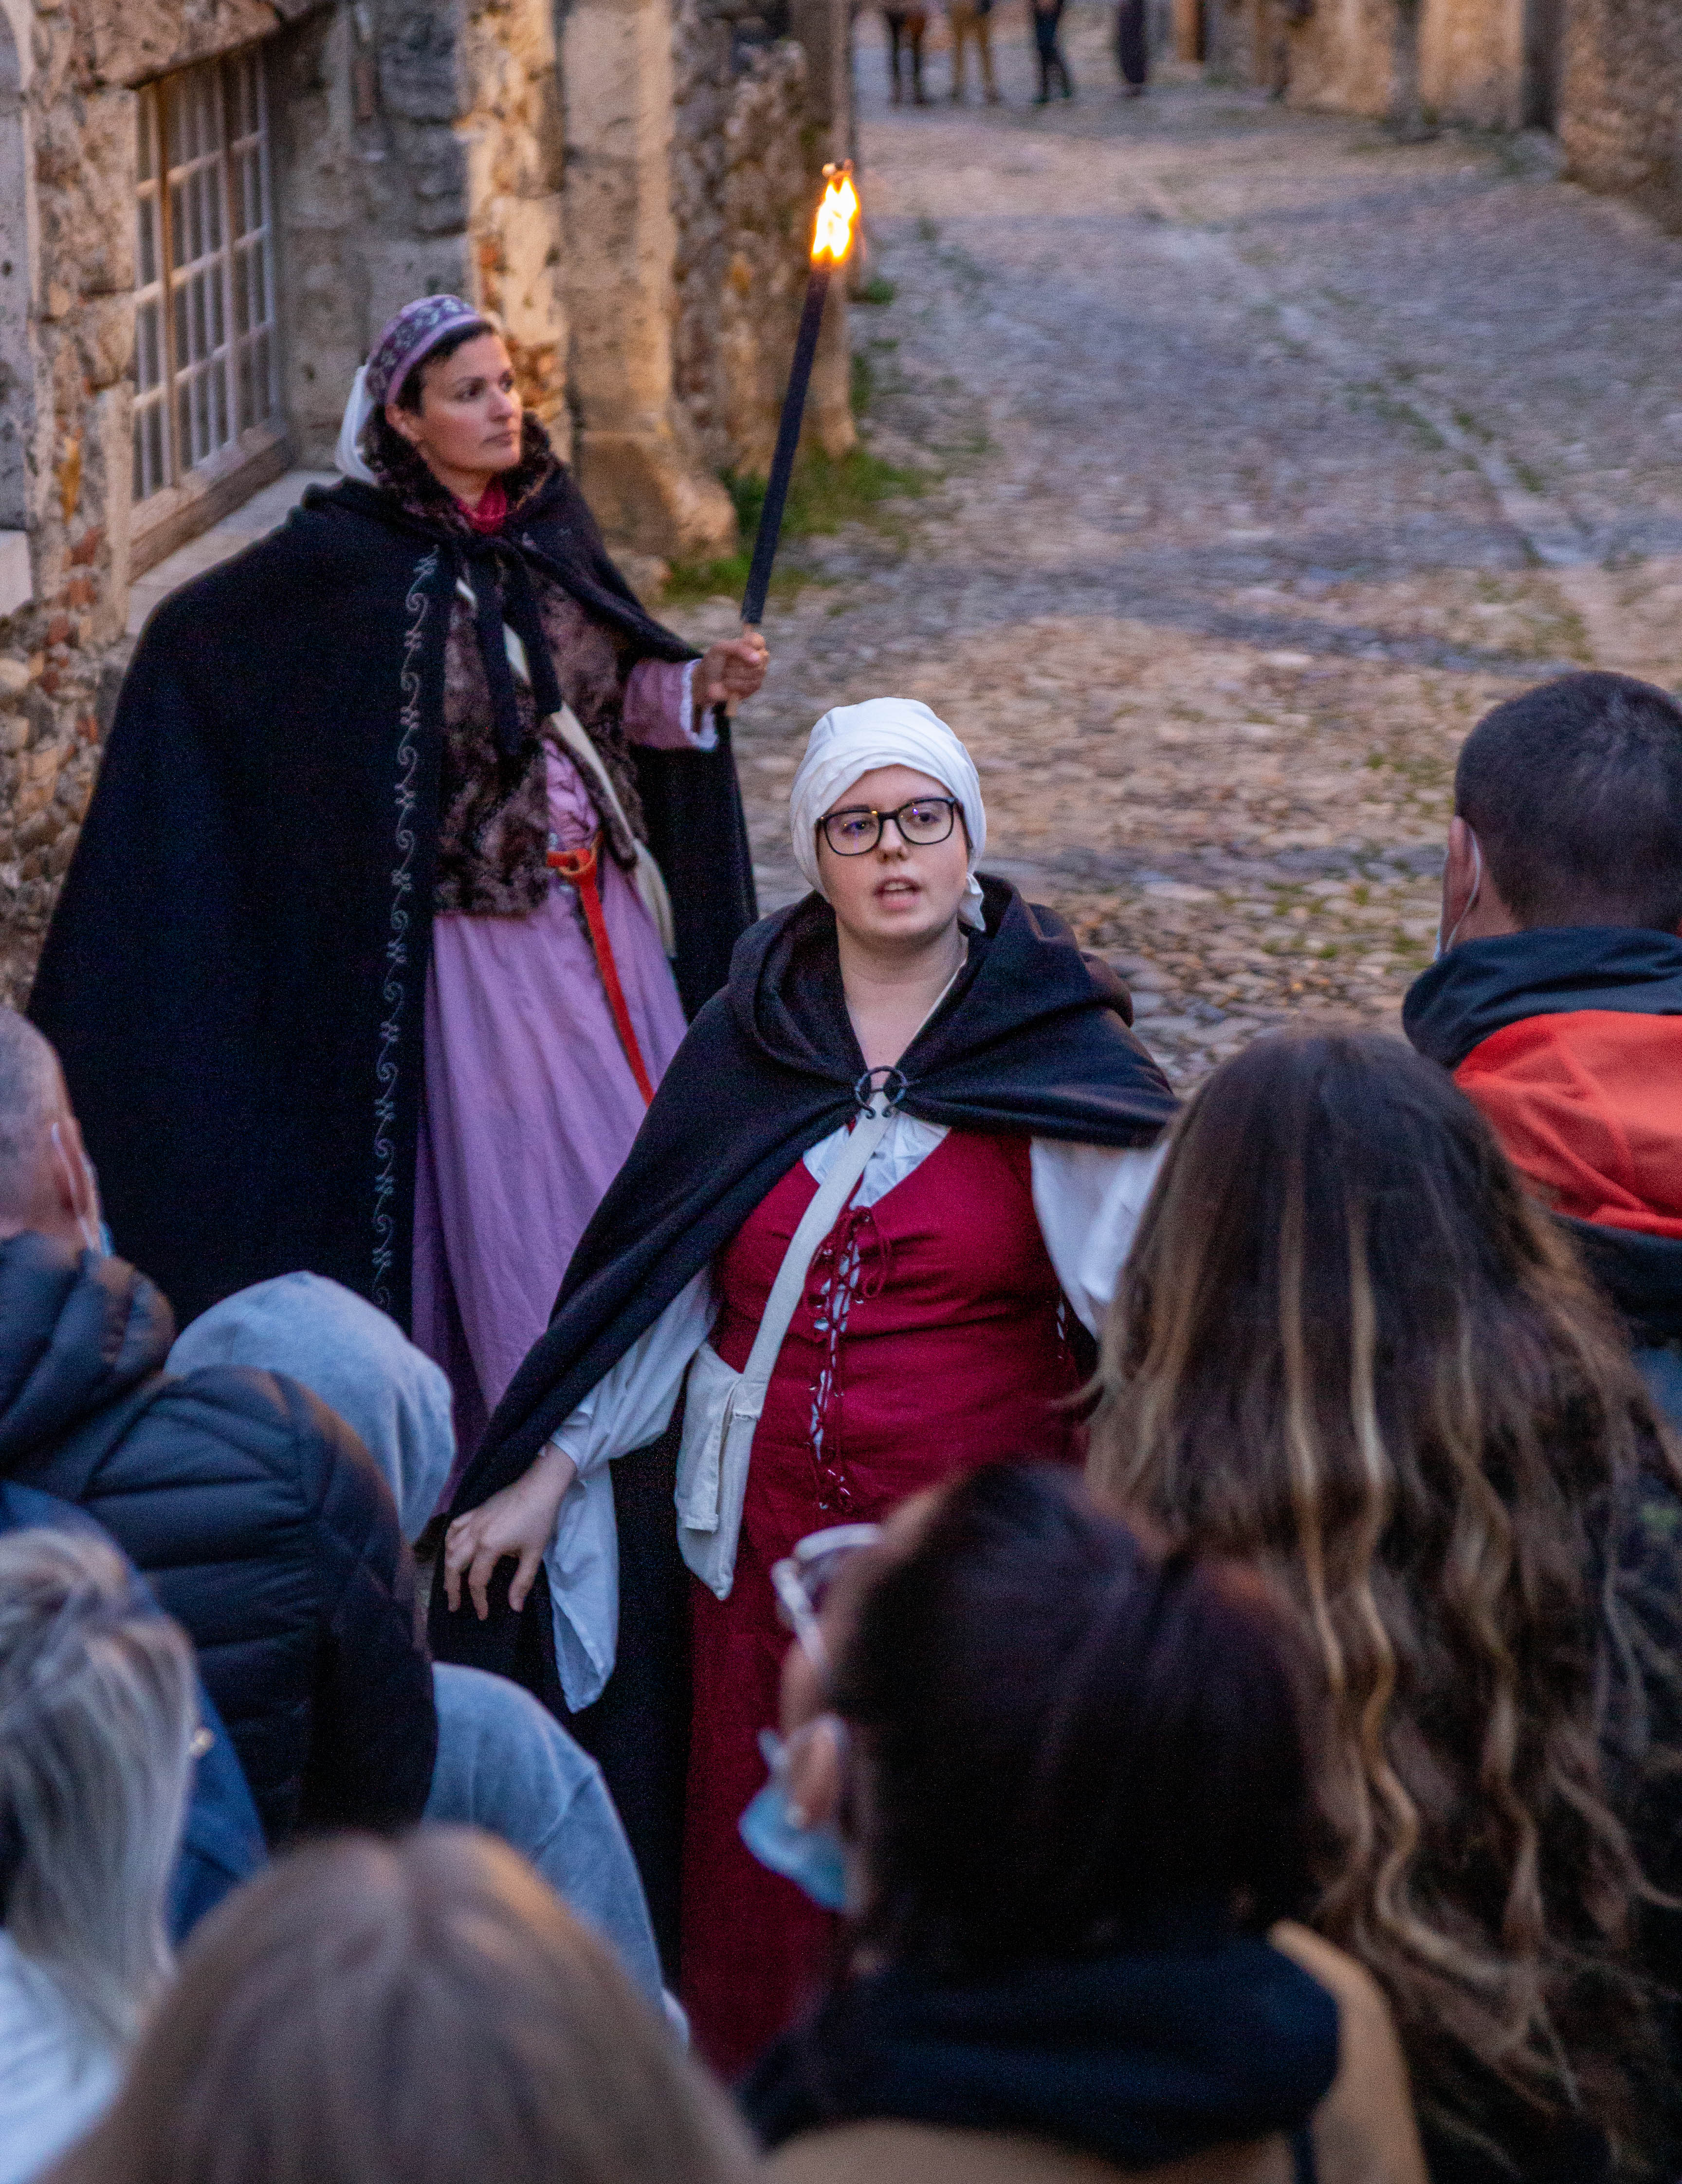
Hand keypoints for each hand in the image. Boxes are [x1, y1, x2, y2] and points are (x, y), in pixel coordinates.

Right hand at [442, 1443, 577, 1619]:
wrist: (540, 1487)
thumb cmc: (539, 1520)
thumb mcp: (534, 1554)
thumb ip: (522, 1582)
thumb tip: (515, 1607)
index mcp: (489, 1546)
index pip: (477, 1581)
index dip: (478, 1601)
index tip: (483, 1614)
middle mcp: (474, 1534)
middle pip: (454, 1566)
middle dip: (452, 1588)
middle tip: (454, 1606)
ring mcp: (473, 1520)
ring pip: (450, 1547)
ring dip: (448, 1567)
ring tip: (450, 1583)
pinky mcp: (475, 1511)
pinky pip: (454, 1527)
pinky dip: (450, 1541)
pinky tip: (452, 1549)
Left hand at [695, 631, 768, 710]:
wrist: (707, 681)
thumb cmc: (715, 661)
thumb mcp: (721, 648)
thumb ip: (739, 648)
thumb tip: (756, 660)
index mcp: (753, 643)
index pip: (758, 641)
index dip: (746, 648)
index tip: (733, 651)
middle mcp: (759, 656)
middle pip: (756, 659)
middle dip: (735, 663)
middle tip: (726, 663)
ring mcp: (759, 671)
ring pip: (753, 673)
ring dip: (733, 673)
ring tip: (726, 673)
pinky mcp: (755, 686)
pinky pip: (749, 685)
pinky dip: (734, 684)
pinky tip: (728, 683)